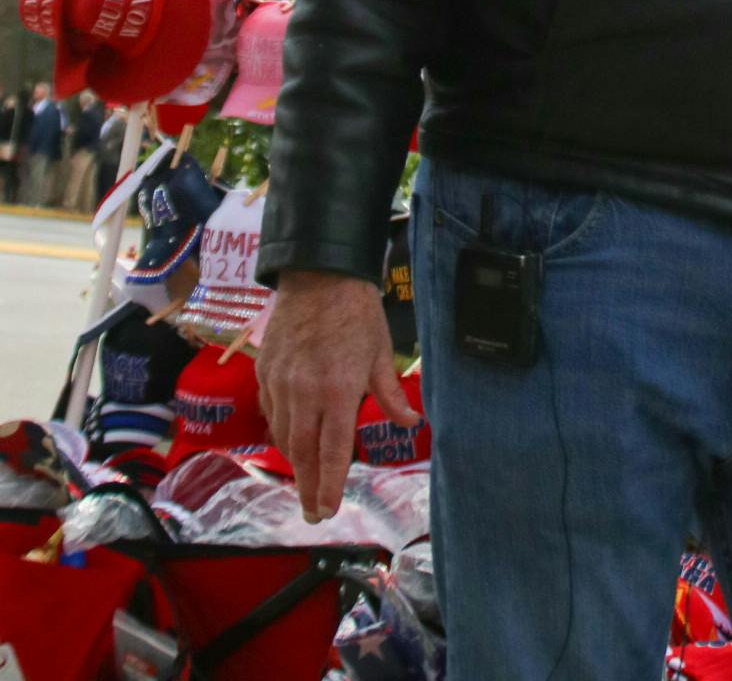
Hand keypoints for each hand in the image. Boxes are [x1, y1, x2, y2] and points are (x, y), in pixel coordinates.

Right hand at [257, 270, 419, 522]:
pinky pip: (271, 412)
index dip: (329, 485)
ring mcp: (281, 383)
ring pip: (284, 436)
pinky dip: (281, 430)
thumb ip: (391, 395)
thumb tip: (412, 423)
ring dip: (295, 462)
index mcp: (338, 390)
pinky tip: (291, 439)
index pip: (332, 451)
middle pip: (302, 453)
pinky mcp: (265, 372)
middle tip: (313, 512)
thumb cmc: (356, 312)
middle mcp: (305, 392)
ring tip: (305, 481)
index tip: (327, 510)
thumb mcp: (380, 353)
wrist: (319, 274)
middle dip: (307, 487)